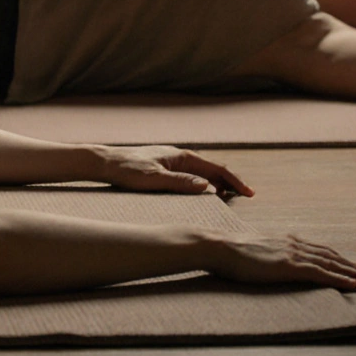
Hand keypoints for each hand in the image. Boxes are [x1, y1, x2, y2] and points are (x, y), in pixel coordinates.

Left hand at [101, 145, 255, 195]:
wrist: (104, 162)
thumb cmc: (127, 170)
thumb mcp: (154, 179)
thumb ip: (180, 183)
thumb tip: (207, 188)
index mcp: (181, 157)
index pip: (217, 169)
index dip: (235, 182)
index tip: (250, 194)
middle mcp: (179, 156)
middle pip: (213, 169)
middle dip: (231, 182)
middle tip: (245, 198)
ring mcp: (172, 162)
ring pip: (202, 173)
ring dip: (218, 184)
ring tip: (229, 199)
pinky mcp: (164, 168)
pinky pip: (191, 176)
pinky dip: (203, 185)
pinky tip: (202, 195)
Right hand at [206, 232, 355, 290]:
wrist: (219, 247)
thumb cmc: (231, 253)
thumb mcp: (255, 253)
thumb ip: (269, 256)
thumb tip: (270, 263)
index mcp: (287, 242)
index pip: (322, 251)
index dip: (341, 260)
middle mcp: (294, 244)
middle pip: (332, 255)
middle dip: (354, 266)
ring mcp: (292, 254)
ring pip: (331, 263)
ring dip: (353, 272)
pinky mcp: (289, 265)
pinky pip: (320, 272)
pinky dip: (339, 278)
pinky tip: (353, 285)